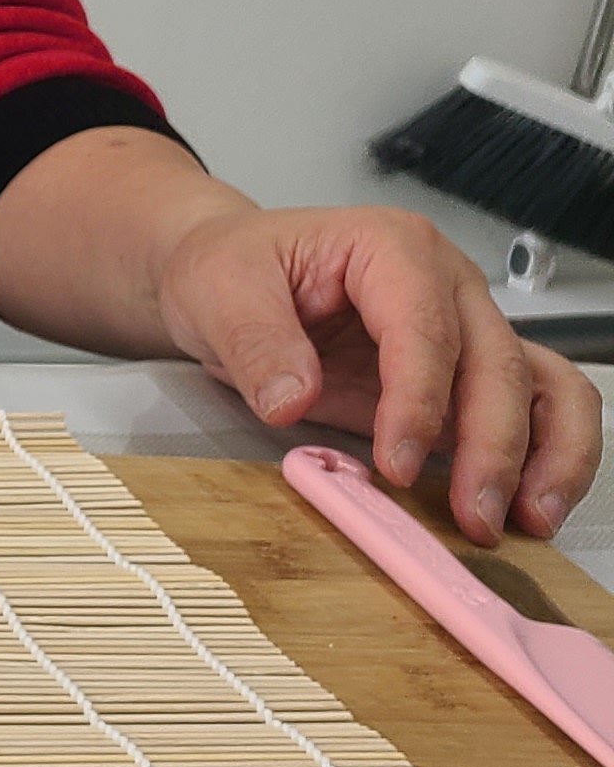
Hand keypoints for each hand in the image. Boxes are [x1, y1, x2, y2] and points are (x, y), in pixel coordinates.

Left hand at [153, 201, 599, 540]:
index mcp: (391, 248)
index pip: (425, 329)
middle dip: (493, 446)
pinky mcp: (463, 372)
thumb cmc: (231, 265)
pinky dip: (547, 454)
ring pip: (541, 383)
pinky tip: (529, 503)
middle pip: (496, 362)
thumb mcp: (219, 288)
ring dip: (547, 454)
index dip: (419, 401)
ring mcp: (464, 326)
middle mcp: (446, 283)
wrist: (227, 268)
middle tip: (473, 514)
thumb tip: (291, 400)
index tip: (397, 463)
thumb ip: (256, 342)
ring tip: (526, 518)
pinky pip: (534, 406)